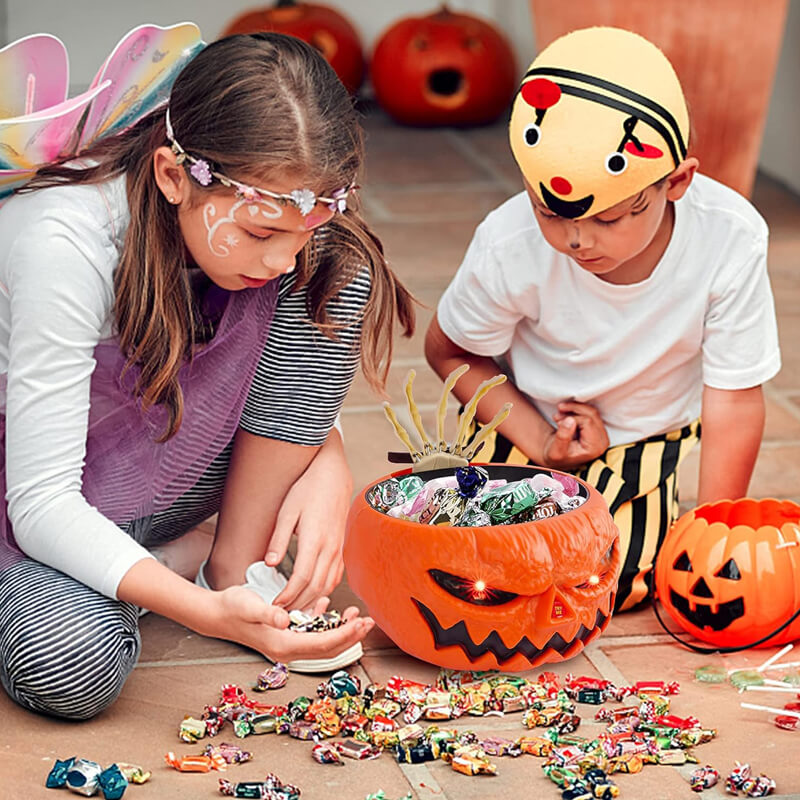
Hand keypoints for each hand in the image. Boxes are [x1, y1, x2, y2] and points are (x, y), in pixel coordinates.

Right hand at [211, 586, 372, 662]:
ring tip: (356, 614)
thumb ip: (268, 613)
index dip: (345, 635)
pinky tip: (327, 606)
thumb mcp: (250, 606)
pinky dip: (323, 621)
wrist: (217, 613)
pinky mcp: (285, 635)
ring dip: (341, 629)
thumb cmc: (233, 608)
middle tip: (368, 621)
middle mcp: (288, 649)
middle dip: (350, 635)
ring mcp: (287, 643)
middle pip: (327, 648)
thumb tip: (285, 620)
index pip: (323, 644)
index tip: (361, 623)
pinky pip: (310, 632)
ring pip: (322, 641)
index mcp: (283, 645)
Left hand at [267, 432, 352, 610]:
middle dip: (298, 604)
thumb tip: (269, 564)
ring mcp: (338, 549)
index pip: (301, 578)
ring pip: (328, 584)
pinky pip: (335, 576)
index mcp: (314, 539)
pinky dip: (324, 590)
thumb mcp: (287, 511)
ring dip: (312, 601)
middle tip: (281, 615)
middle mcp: (330, 547)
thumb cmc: (308, 489)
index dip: (288, 596)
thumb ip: (278, 539)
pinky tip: (313, 595)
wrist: (333, 476)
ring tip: (295, 609)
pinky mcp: (341, 548)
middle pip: (315, 587)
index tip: (275, 606)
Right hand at [542, 401, 608, 469]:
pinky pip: (591, 413)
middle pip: (592, 414)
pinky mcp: (599, 430)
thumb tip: (570, 420)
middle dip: (573, 409)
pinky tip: (565, 416)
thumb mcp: (556, 451)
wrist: (559, 460)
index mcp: (595, 447)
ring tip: (559, 414)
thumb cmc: (558, 457)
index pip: (587, 421)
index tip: (558, 422)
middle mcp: (602, 441)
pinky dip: (577, 411)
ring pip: (592, 411)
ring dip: (574, 408)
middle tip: (558, 410)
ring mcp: (602, 435)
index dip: (571, 418)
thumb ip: (563, 436)